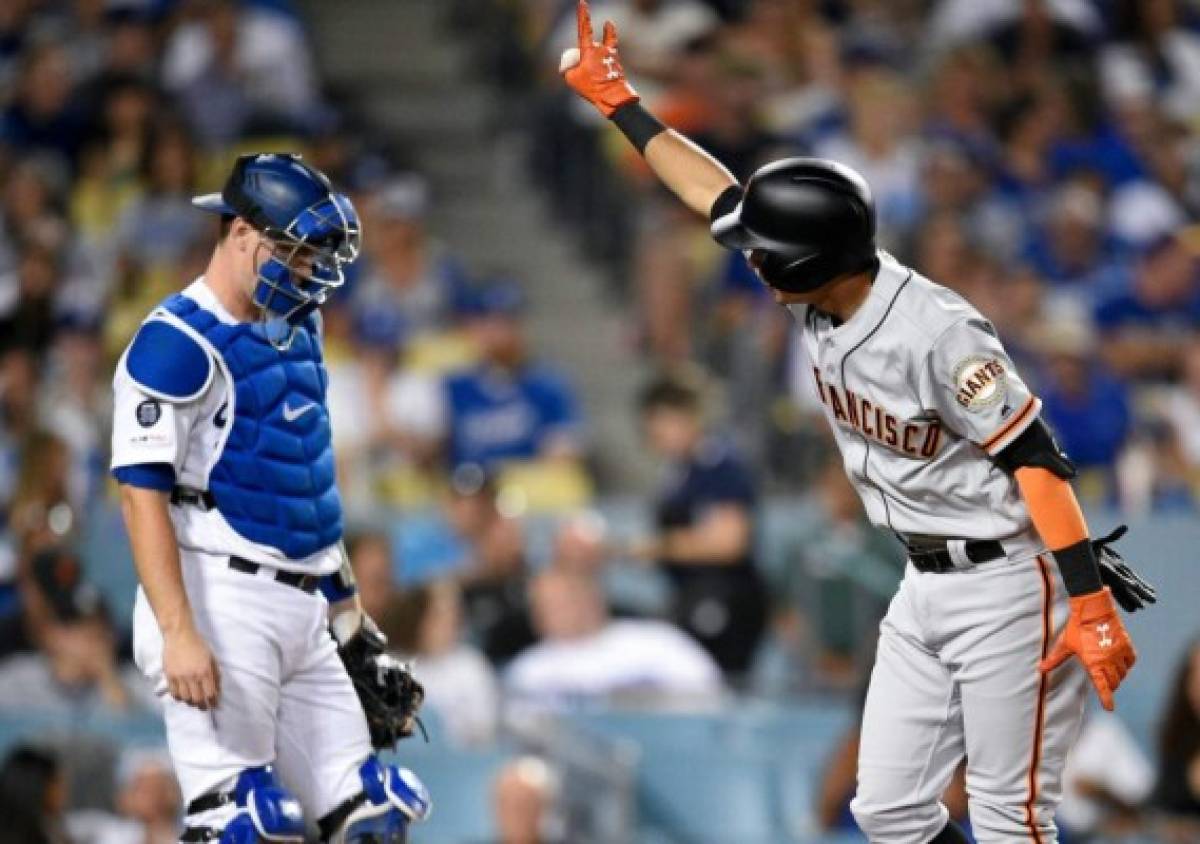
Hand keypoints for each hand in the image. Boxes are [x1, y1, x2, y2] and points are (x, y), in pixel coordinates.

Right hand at [163, 625, 220, 709]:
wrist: (180, 635)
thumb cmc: (199, 644)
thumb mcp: (212, 658)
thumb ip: (216, 675)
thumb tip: (218, 690)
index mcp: (205, 671)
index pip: (210, 693)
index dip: (213, 702)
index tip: (215, 705)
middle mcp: (192, 676)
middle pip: (197, 699)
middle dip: (202, 705)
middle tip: (204, 707)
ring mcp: (179, 677)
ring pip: (185, 698)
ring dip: (190, 701)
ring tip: (193, 701)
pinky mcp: (169, 676)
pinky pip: (173, 693)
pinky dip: (179, 697)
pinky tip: (182, 696)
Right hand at [558, 0, 638, 117]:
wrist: (613, 97)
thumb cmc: (592, 88)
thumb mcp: (571, 79)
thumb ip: (568, 69)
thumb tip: (570, 66)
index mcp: (588, 51)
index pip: (584, 28)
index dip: (583, 15)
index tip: (583, 2)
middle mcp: (601, 49)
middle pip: (590, 45)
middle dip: (584, 55)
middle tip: (587, 72)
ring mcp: (610, 55)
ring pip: (601, 49)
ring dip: (597, 54)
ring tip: (601, 50)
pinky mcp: (617, 62)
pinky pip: (610, 53)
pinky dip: (607, 51)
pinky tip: (609, 35)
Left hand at [1039, 587, 1135, 710]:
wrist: (1093, 609)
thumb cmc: (1077, 627)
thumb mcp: (1064, 644)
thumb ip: (1054, 659)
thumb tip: (1040, 669)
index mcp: (1094, 663)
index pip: (1102, 686)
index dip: (1106, 699)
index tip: (1109, 708)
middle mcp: (1109, 661)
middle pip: (1114, 682)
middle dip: (1109, 686)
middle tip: (1104, 685)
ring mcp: (1119, 653)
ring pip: (1122, 673)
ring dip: (1117, 676)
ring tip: (1109, 672)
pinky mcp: (1127, 645)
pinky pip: (1130, 661)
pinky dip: (1126, 665)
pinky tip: (1119, 662)